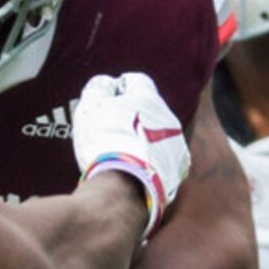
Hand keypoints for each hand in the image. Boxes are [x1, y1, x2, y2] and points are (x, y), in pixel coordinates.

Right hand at [72, 73, 190, 236]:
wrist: (122, 187)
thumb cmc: (104, 142)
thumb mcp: (91, 107)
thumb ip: (98, 88)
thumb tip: (107, 84)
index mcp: (148, 97)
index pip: (136, 81)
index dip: (119, 88)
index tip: (107, 99)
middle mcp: (168, 118)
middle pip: (149, 110)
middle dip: (133, 116)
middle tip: (111, 129)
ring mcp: (175, 145)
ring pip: (158, 137)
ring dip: (143, 141)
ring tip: (121, 155)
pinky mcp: (177, 172)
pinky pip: (163, 162)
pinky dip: (149, 164)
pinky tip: (133, 173)